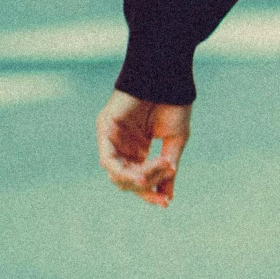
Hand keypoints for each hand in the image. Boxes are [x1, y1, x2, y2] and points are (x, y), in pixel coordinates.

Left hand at [96, 91, 190, 207]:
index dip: (151, 193)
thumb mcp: (175, 142)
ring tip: (161, 169)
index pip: (139, 179)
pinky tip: (142, 175)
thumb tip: (167, 196)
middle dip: (147, 188)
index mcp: (138, 148)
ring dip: (140, 179)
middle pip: (126, 181)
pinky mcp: (104, 129)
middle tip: (165, 190)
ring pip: (117, 175)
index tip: (167, 203)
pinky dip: (125, 172)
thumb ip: (168, 169)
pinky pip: (109, 161)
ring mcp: (111, 137)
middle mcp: (122, 145)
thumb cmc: (174, 103)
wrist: (167, 75)